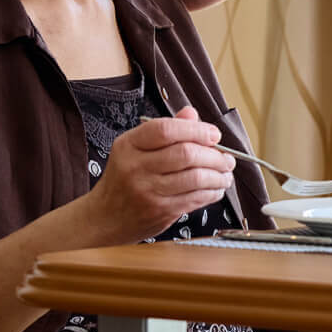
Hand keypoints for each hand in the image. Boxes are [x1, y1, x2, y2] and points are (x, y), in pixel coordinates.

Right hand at [84, 106, 235, 240]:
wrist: (105, 217)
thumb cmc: (124, 178)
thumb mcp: (136, 148)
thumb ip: (165, 130)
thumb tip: (192, 114)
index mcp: (129, 145)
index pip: (166, 130)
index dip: (196, 130)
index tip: (214, 134)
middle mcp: (136, 167)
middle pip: (185, 154)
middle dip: (214, 155)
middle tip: (227, 158)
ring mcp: (147, 191)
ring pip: (195, 178)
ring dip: (218, 175)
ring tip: (225, 173)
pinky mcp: (159, 211)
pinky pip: (195, 198)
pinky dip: (212, 192)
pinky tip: (216, 188)